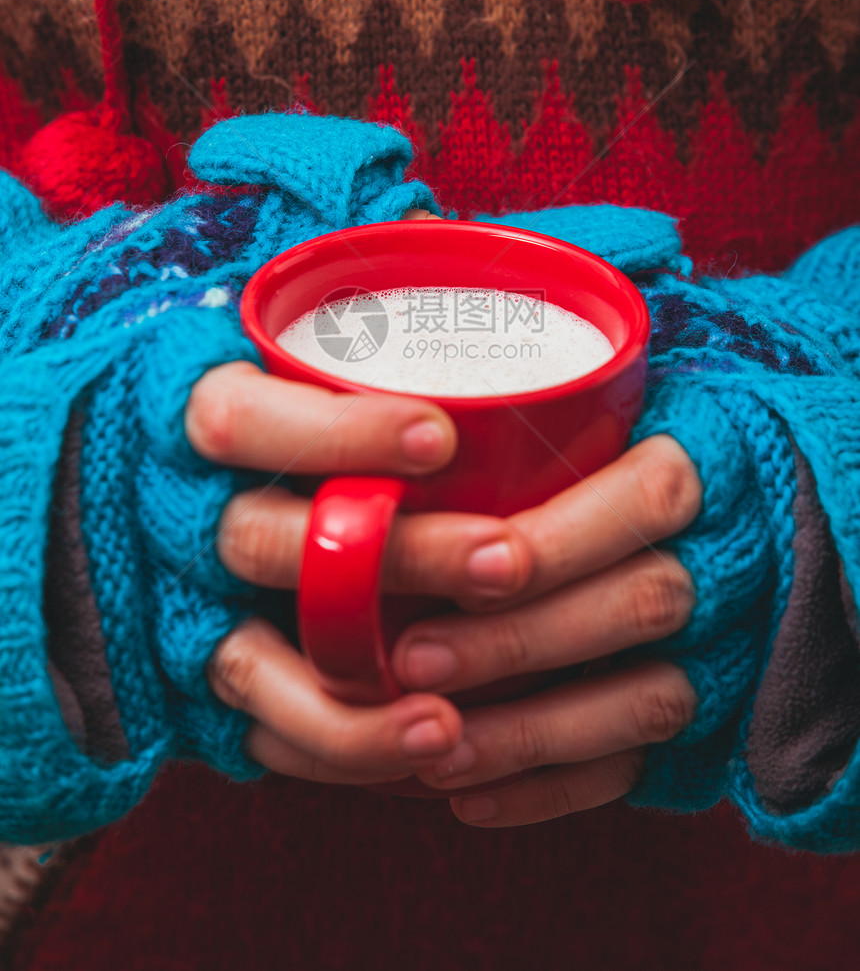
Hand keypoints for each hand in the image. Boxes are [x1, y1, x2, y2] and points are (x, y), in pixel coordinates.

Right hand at [185, 359, 550, 784]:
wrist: (145, 488)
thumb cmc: (251, 402)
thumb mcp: (272, 345)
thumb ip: (348, 320)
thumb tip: (449, 253)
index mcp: (193, 418)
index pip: (241, 419)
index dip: (337, 432)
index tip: (442, 433)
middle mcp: (183, 517)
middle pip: (266, 544)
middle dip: (390, 557)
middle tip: (502, 560)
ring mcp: (186, 605)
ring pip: (252, 662)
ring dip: (354, 701)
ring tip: (453, 722)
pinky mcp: (203, 675)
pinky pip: (258, 732)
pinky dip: (339, 750)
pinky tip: (429, 754)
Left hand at [386, 435, 701, 825]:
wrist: (716, 523)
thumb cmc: (612, 457)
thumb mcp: (593, 419)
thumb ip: (518, 434)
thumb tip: (383, 451)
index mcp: (703, 469)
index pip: (649, 497)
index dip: (563, 539)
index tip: (475, 567)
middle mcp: (723, 562)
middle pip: (640, 603)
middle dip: (519, 640)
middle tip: (412, 659)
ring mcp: (721, 649)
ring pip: (643, 700)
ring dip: (528, 731)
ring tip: (430, 744)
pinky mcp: (701, 722)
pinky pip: (635, 767)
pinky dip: (549, 789)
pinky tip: (468, 795)